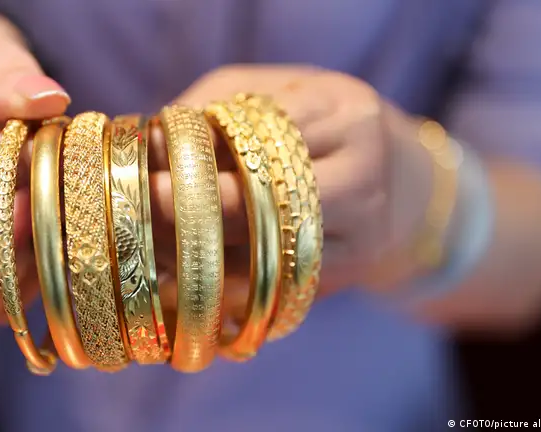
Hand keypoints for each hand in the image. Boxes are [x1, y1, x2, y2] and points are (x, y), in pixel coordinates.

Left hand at [149, 65, 434, 315]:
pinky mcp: (345, 279)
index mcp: (349, 115)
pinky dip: (223, 289)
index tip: (146, 167)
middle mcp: (365, 179)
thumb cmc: (319, 123)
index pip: (261, 135)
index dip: (199, 152)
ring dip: (202, 257)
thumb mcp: (275, 90)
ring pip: (266, 258)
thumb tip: (153, 144)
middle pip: (266, 203)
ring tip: (153, 246)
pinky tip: (185, 280)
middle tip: (140, 210)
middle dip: (194, 210)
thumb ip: (214, 103)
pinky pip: (272, 291)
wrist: (401, 181)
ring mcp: (362, 238)